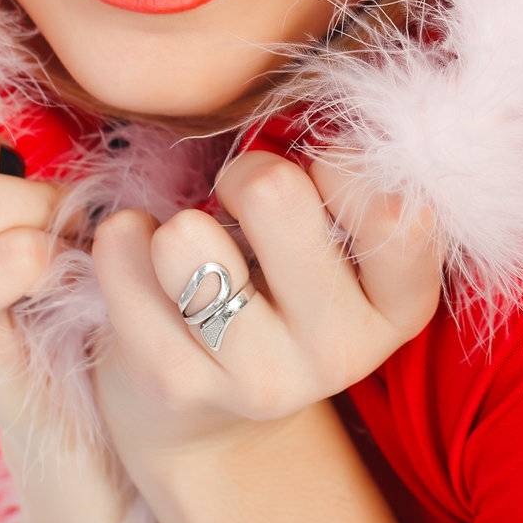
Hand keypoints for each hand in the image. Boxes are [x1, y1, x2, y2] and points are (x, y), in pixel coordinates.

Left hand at [87, 149, 443, 471]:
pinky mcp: (179, 384)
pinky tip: (147, 270)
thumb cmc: (278, 277)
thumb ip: (343, 181)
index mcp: (399, 305)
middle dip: (245, 174)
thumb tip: (326, 119)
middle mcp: (343, 352)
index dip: (337, 161)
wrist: (208, 404)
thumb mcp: (333, 237)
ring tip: (193, 250)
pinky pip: (122, 257)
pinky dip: (123, 240)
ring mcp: (261, 377)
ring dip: (179, 222)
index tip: (316, 179)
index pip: (392, 204)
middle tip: (242, 207)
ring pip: (184, 235)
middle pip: (275, 192)